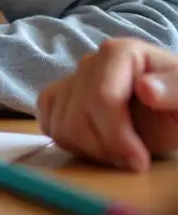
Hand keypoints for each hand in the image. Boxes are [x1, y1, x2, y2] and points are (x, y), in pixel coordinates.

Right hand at [37, 38, 177, 170]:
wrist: (171, 107)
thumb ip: (175, 89)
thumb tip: (146, 89)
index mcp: (120, 53)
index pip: (102, 98)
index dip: (117, 136)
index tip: (140, 162)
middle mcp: (90, 62)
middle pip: (78, 116)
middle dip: (106, 148)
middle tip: (134, 162)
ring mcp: (72, 79)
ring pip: (61, 125)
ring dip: (90, 150)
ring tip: (120, 154)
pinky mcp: (60, 97)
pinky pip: (48, 122)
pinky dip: (68, 142)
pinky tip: (96, 146)